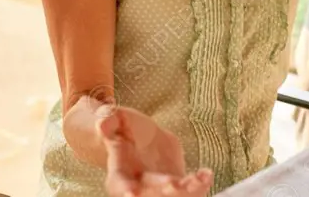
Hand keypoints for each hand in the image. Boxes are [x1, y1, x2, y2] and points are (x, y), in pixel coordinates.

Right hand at [98, 107, 212, 196]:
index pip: (120, 186)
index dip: (126, 191)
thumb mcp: (116, 119)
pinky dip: (199, 187)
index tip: (132, 194)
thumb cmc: (124, 128)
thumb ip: (108, 120)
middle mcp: (139, 189)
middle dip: (163, 193)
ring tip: (198, 180)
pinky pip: (189, 193)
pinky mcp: (177, 190)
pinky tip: (206, 174)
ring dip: (186, 192)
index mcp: (119, 174)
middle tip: (173, 186)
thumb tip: (103, 123)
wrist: (144, 138)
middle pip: (150, 196)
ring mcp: (159, 191)